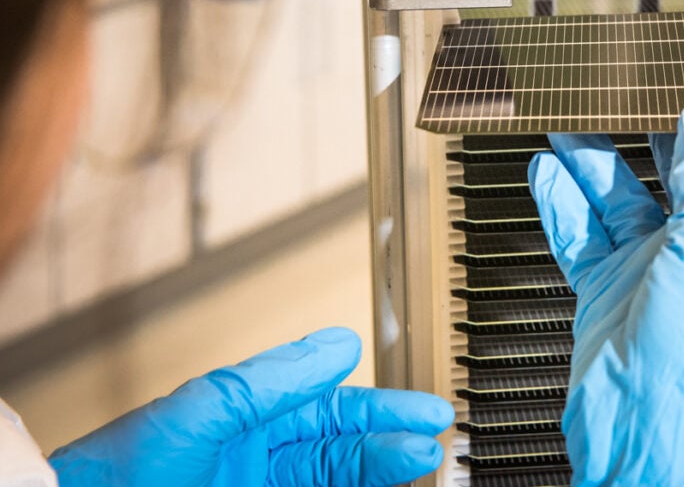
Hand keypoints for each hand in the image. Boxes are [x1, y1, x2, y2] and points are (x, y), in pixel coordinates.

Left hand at [49, 327, 453, 486]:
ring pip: (340, 483)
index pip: (330, 411)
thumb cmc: (116, 476)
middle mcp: (259, 464)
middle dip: (390, 443)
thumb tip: (338, 346)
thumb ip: (270, 380)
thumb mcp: (199, 414)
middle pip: (344, 452)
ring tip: (421, 465)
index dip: (381, 408)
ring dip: (381, 473)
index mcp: (244, 424)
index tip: (425, 410)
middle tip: (431, 443)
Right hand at [529, 107, 683, 485]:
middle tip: (623, 92)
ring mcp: (648, 271)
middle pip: (674, 174)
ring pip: (618, 197)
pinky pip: (580, 234)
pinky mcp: (605, 291)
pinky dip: (561, 201)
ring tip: (569, 120)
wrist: (646, 434)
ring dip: (593, 158)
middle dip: (648, 130)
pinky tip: (548, 173)